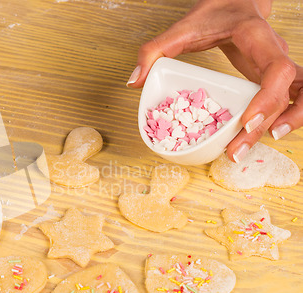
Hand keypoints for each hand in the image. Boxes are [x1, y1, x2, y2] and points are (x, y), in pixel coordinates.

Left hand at [127, 0, 296, 161]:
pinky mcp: (276, 77)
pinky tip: (263, 134)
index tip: (247, 122)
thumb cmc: (213, 14)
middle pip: (289, 91)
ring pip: (301, 95)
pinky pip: (294, 97)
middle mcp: (276, 53)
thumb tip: (134, 82)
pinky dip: (287, 116)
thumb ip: (153, 51)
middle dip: (269, 123)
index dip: (268, 98)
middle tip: (238, 149)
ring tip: (256, 144)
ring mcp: (281, 65)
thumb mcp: (180, 29)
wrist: (234, 2)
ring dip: (290, 122)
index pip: (277, 70)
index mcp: (257, 38)